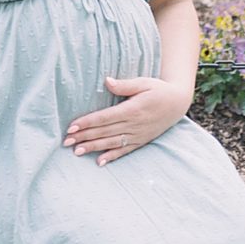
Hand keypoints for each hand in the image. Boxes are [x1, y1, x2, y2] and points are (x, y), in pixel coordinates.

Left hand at [63, 76, 191, 165]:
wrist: (178, 103)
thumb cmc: (158, 89)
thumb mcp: (143, 82)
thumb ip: (125, 85)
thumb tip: (107, 81)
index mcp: (132, 109)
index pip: (104, 117)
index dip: (87, 122)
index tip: (72, 126)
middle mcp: (134, 125)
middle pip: (104, 131)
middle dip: (84, 136)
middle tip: (66, 141)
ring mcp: (137, 135)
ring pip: (111, 142)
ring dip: (93, 147)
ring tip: (77, 152)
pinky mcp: (141, 140)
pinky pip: (124, 150)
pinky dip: (112, 156)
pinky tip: (99, 162)